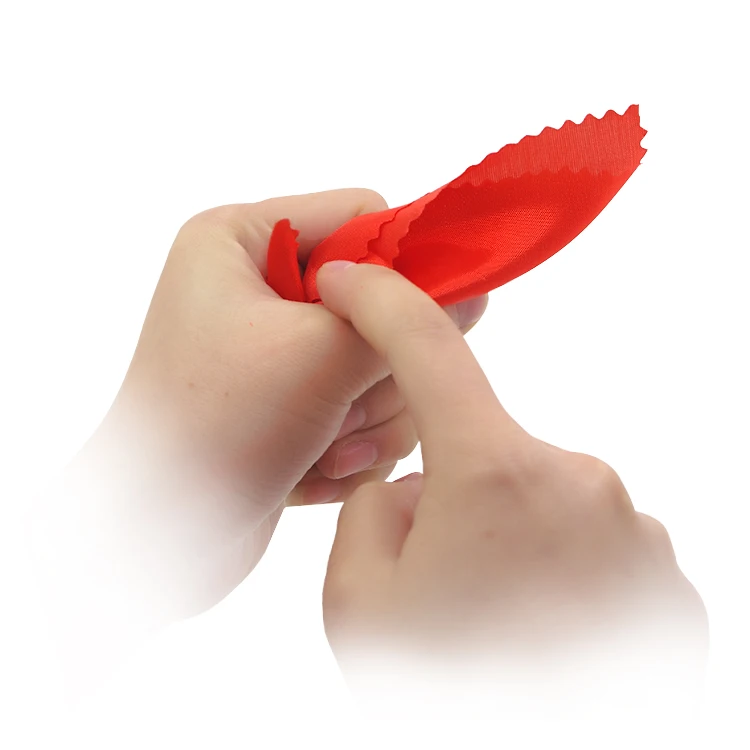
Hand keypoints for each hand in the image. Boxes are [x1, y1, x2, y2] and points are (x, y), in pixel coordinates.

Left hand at [60, 188, 487, 623]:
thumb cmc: (216, 429)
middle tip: (344, 406)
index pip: (361, 216)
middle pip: (377, 298)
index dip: (400, 267)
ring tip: (325, 449)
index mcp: (241, 240)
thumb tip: (475, 292)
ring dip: (365, 416)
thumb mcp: (320, 356)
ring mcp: (275, 347)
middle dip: (373, 368)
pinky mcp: (290, 400)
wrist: (160, 534)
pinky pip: (358, 404)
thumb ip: (404, 318)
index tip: (415, 325)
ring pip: (376, 360)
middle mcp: (256, 286)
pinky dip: (349, 444)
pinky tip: (312, 470)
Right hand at [317, 260, 707, 715]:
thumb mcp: (359, 600)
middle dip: (450, 493)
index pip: (428, 350)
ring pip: (538, 502)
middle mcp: (580, 484)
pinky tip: (540, 637)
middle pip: (485, 449)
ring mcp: (634, 532)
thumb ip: (374, 510)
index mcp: (497, 476)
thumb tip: (416, 488)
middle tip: (435, 579)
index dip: (382, 302)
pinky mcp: (662, 578)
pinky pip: (589, 547)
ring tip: (491, 623)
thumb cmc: (444, 695)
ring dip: (505, 539)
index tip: (351, 281)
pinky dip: (556, 576)